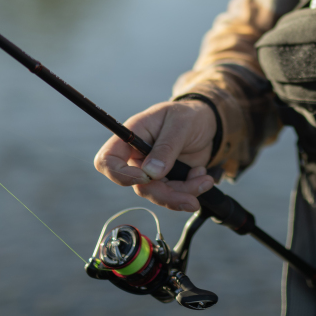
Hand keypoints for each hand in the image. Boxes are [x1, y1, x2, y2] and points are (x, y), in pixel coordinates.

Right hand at [94, 99, 216, 211]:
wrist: (208, 123)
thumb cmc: (189, 116)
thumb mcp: (181, 124)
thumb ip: (167, 147)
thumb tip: (151, 174)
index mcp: (132, 136)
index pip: (107, 160)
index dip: (120, 174)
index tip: (146, 177)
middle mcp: (138, 156)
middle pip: (138, 186)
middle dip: (167, 195)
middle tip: (192, 200)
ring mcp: (152, 171)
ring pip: (158, 194)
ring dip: (184, 194)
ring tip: (206, 180)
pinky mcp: (168, 180)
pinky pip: (174, 196)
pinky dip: (192, 191)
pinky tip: (203, 176)